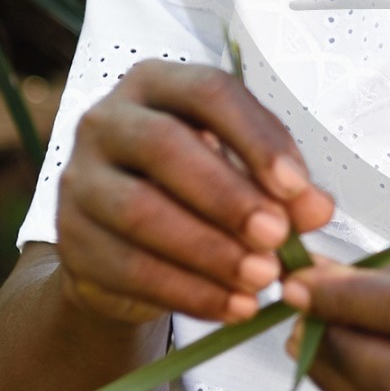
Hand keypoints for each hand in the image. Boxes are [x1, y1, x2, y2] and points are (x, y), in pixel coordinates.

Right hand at [55, 60, 332, 326]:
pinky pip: (129, 268)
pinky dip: (189, 292)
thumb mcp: (242, 175)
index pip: (208, 92)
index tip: (297, 186)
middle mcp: (106, 120)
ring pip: (140, 212)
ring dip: (210, 251)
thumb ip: (281, 187)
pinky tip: (233, 307)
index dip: (255, 138)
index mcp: (156, 84)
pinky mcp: (70, 240)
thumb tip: (319, 209)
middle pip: (165, 147)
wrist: (125, 247)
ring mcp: (79, 180)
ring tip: (262, 279)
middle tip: (278, 237)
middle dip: (228, 196)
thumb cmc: (194, 190)